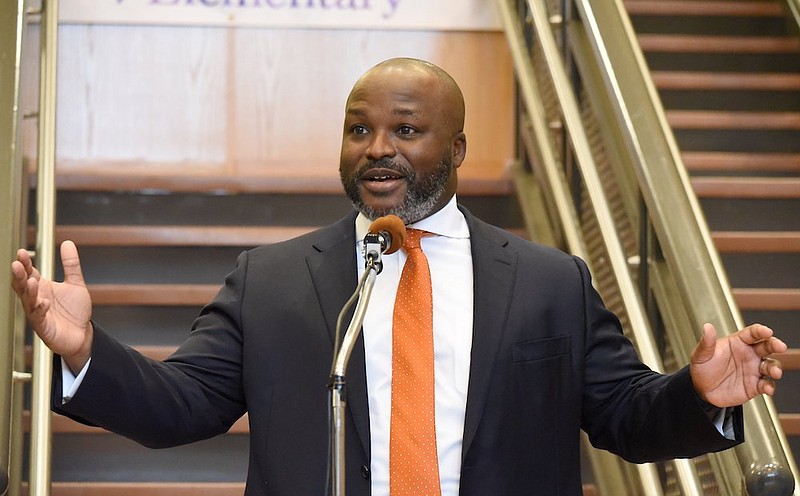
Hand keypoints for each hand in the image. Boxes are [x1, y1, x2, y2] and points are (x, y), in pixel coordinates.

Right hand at [10, 240, 92, 373]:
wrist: (83, 334)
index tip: (22, 252)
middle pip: (23, 285)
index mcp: (42, 287)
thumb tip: (68, 242)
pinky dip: (40, 309)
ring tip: (30, 280)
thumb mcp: (75, 284)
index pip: (29, 272)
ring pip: (28, 301)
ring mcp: (38, 313)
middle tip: (16, 264)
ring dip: (28, 291)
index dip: (25, 263)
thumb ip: (71, 264)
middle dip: (19, 275)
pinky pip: (39, 317)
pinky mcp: (44, 327)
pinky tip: (44, 302)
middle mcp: (37, 299)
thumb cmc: (74, 311)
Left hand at [690, 322, 786, 407]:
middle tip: (780, 346)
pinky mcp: (755, 385)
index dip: (760, 331)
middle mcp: (749, 354)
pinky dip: (769, 386)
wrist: (701, 390)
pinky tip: (767, 388)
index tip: (767, 331)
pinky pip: (766, 384)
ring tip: (774, 372)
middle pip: (767, 346)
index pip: (752, 333)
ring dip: (775, 368)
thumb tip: (707, 327)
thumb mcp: (701, 355)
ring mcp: (753, 370)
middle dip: (775, 345)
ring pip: (770, 365)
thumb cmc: (702, 368)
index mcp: (737, 342)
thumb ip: (706, 342)